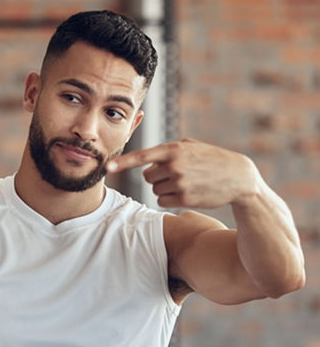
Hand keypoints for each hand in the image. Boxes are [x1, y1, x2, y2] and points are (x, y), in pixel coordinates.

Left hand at [106, 138, 260, 208]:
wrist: (238, 178)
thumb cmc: (212, 159)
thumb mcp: (192, 146)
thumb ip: (169, 149)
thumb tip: (148, 160)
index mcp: (175, 149)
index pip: (143, 156)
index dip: (123, 162)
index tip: (108, 168)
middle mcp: (175, 166)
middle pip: (147, 176)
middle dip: (157, 176)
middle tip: (177, 173)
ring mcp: (180, 183)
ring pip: (155, 189)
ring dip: (165, 187)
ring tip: (186, 181)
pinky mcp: (184, 199)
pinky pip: (162, 201)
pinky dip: (170, 198)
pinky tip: (186, 192)